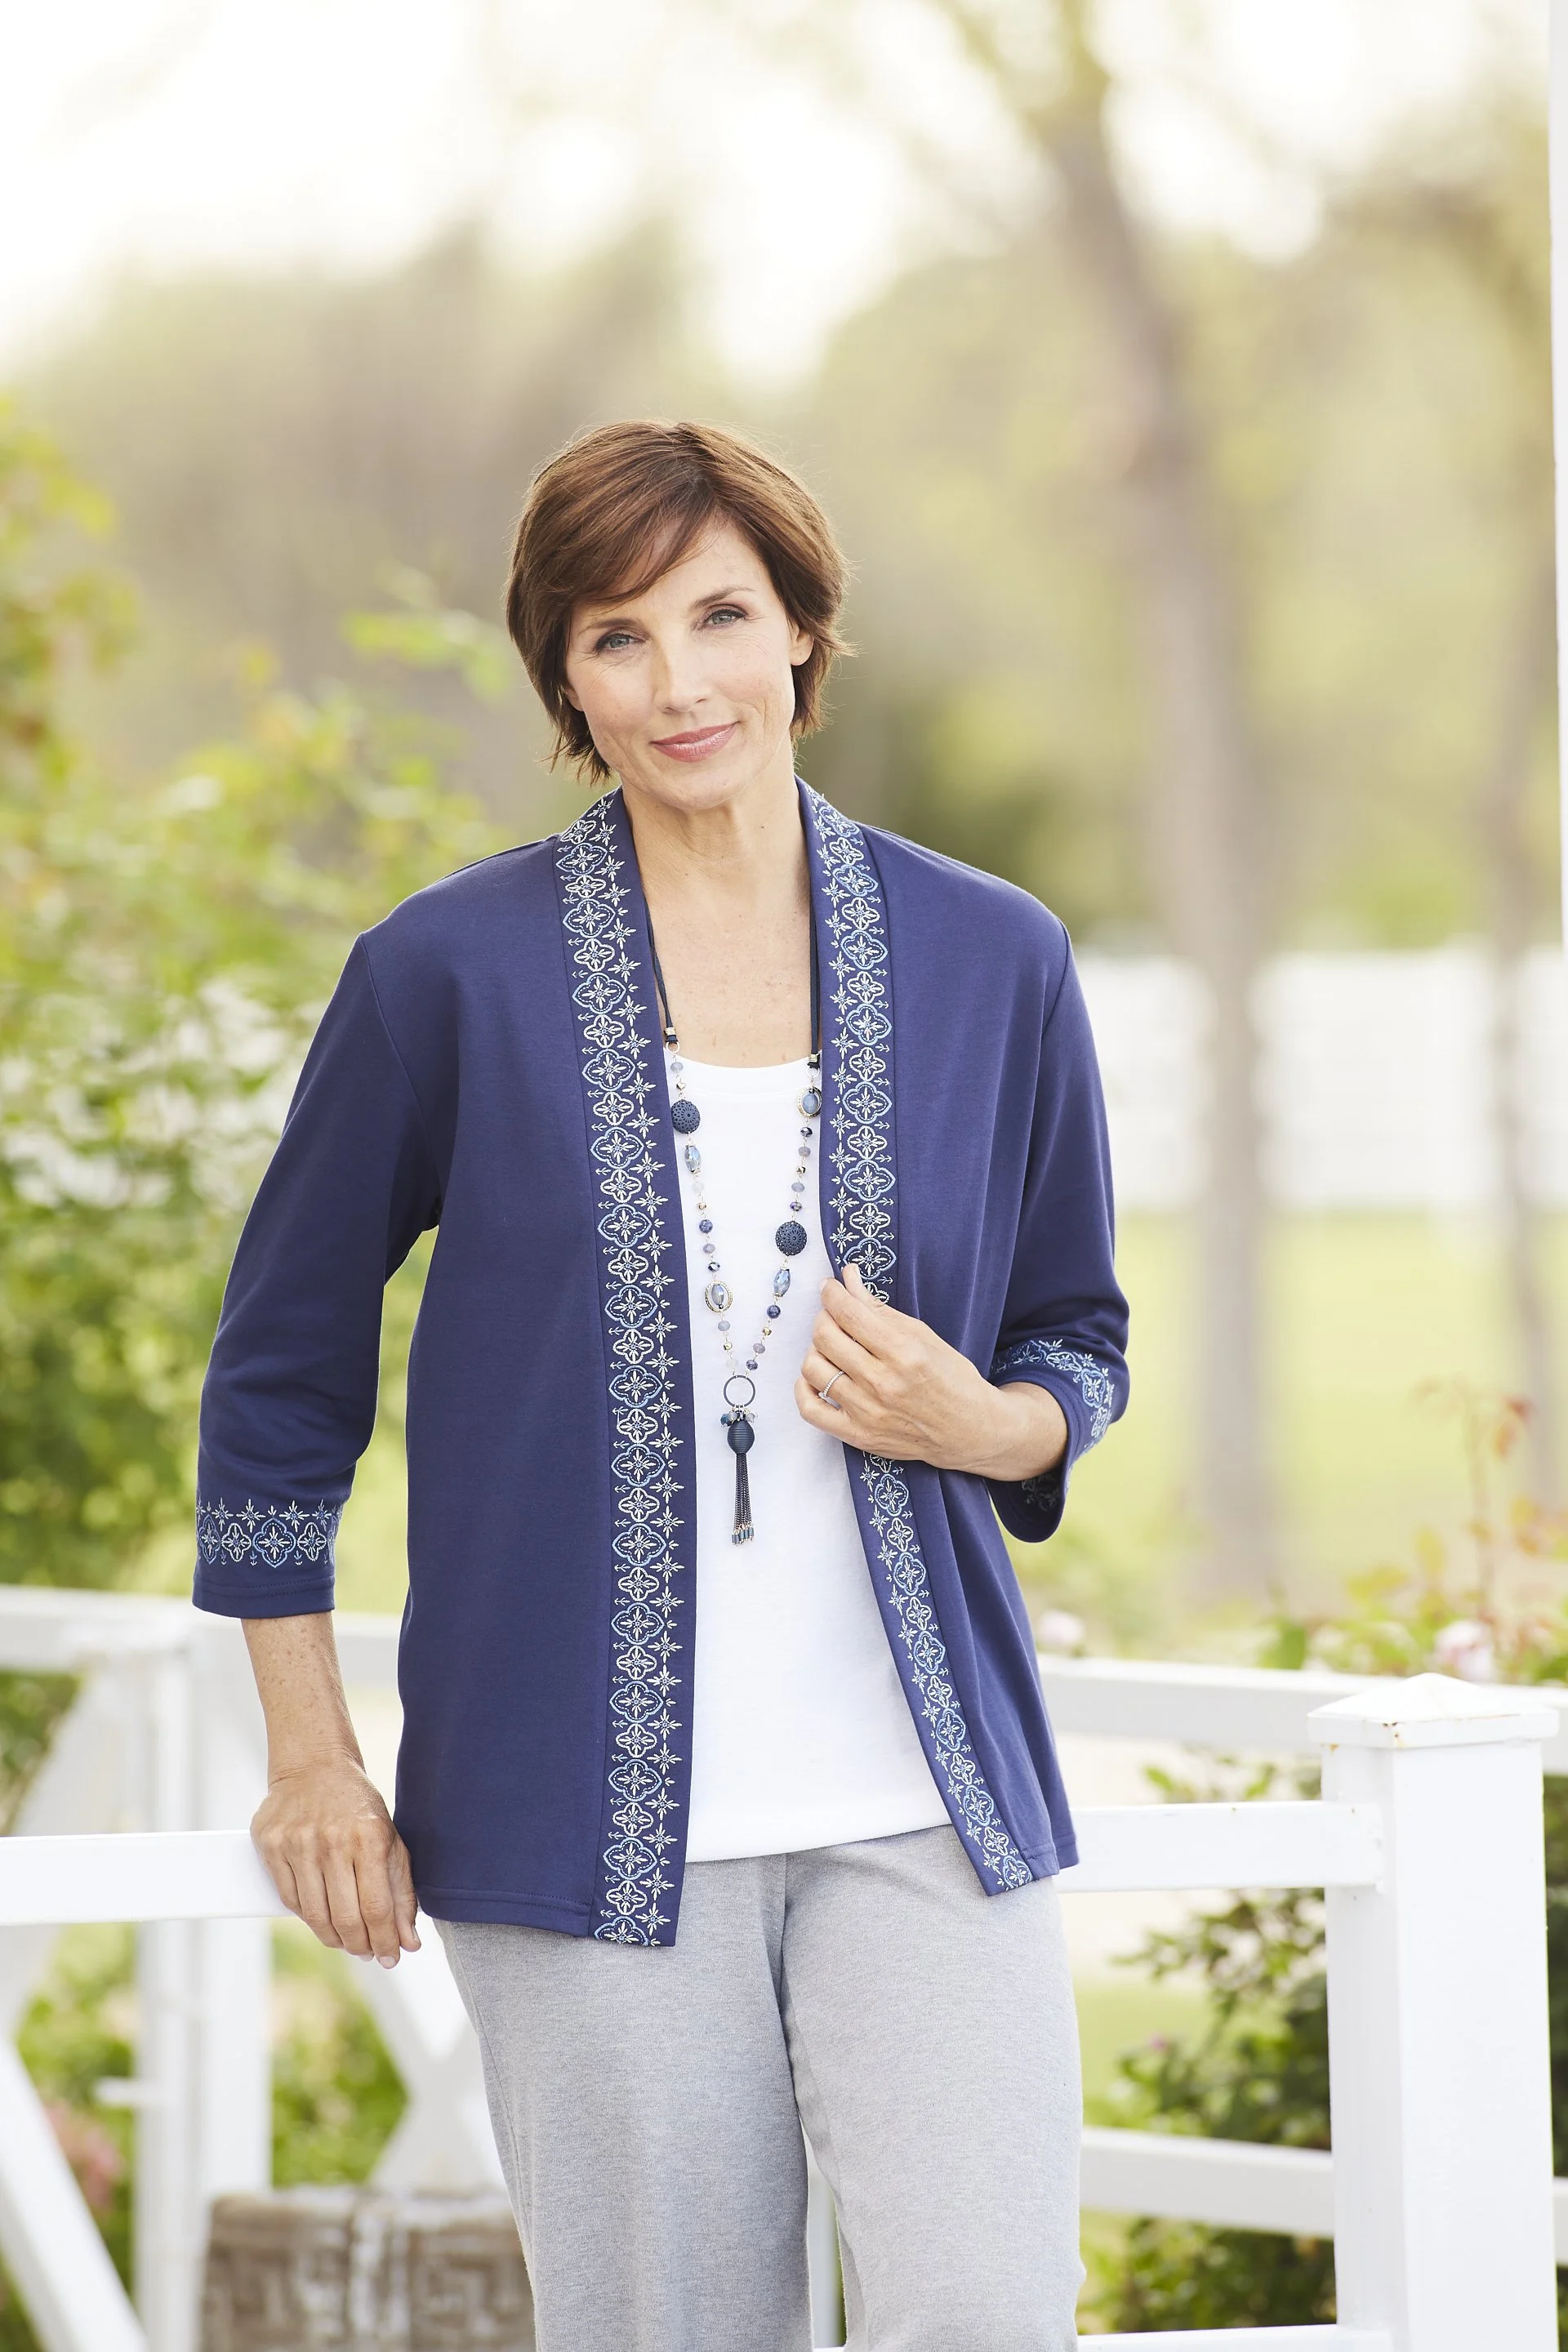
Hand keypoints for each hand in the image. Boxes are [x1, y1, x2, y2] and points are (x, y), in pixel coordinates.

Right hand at [252, 1757, 420, 1967]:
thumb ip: (402, 1893)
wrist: (315, 1767)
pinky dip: (308, 1917)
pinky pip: (290, 1899)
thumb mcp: (390, 1841)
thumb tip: (409, 1943)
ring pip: (315, 1915)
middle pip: (346, 1917)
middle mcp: (332, 1841)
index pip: (377, 1908)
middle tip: (369, 1952)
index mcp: (369, 1837)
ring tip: (347, 1941)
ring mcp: (298, 1843)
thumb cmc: (358, 1808)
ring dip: (334, 1938)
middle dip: (361, 1945)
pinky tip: (322, 1919)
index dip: (385, 1940)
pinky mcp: (272, 1845)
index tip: (391, 1957)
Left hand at [795, 1262, 1068, 1478]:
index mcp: (904, 1352)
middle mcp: (883, 1383)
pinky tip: (816, 1376)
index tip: (829, 1287)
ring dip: (816, 1349)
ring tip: (832, 1347)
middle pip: (826, 1337)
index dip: (831, 1293)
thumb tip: (847, 1278)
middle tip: (834, 1316)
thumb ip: (879, 1308)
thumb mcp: (922, 1335)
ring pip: (813, 1368)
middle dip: (824, 1317)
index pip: (848, 1312)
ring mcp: (868, 1413)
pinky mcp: (858, 1436)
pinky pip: (810, 1410)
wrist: (968, 1429)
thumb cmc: (951, 1378)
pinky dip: (803, 1388)